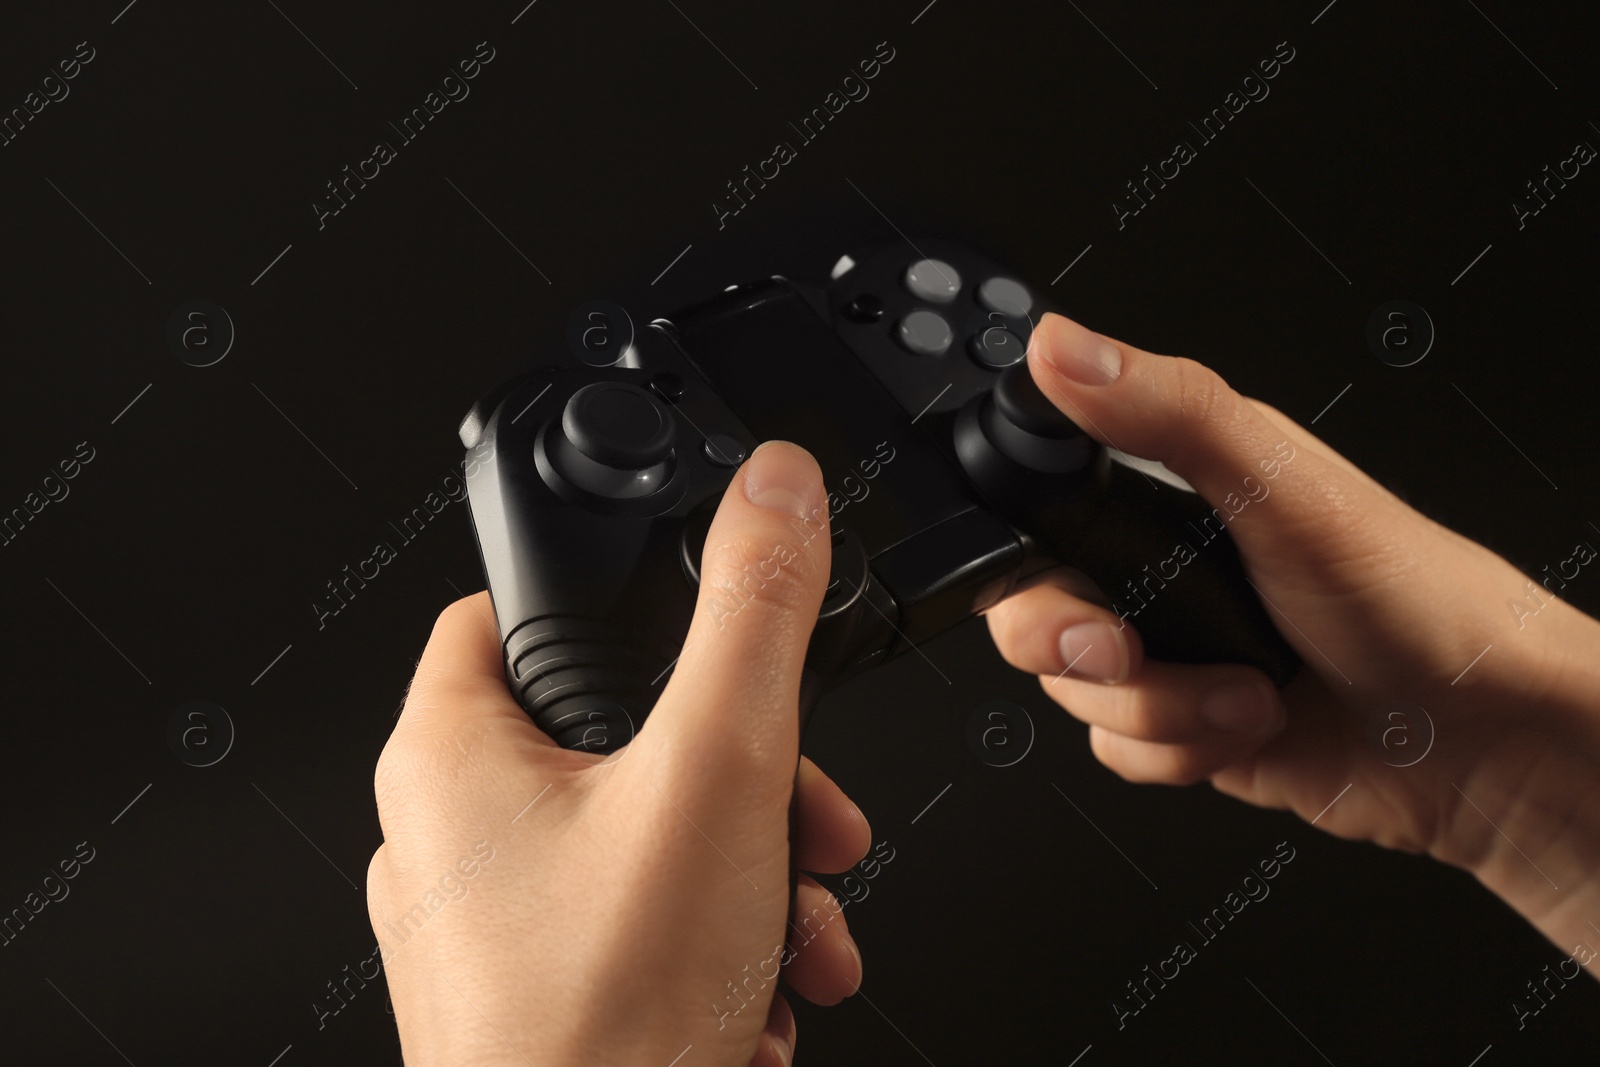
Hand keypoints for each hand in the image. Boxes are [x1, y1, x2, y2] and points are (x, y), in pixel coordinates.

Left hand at [367, 442, 868, 1065]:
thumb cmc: (604, 1019)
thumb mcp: (717, 775)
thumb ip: (752, 615)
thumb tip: (773, 492)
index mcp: (450, 753)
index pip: (508, 608)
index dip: (612, 604)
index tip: (690, 620)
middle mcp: (450, 833)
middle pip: (615, 734)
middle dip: (743, 776)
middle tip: (805, 813)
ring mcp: (491, 921)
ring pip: (644, 833)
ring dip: (751, 867)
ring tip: (801, 922)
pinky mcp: (536, 987)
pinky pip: (636, 918)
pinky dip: (716, 935)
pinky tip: (768, 986)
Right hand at [985, 312, 1599, 971]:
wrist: (1485, 742)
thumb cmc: (1418, 598)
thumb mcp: (1279, 481)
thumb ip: (1166, 410)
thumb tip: (1063, 347)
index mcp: (1174, 490)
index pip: (1040, 506)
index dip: (1022, 546)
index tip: (1061, 568)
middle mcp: (1164, 572)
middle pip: (1032, 611)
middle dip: (1073, 646)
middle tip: (1126, 649)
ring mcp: (1175, 654)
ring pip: (1074, 694)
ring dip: (1160, 709)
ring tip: (1247, 687)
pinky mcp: (1188, 728)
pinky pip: (1117, 752)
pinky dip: (1179, 752)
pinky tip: (1248, 725)